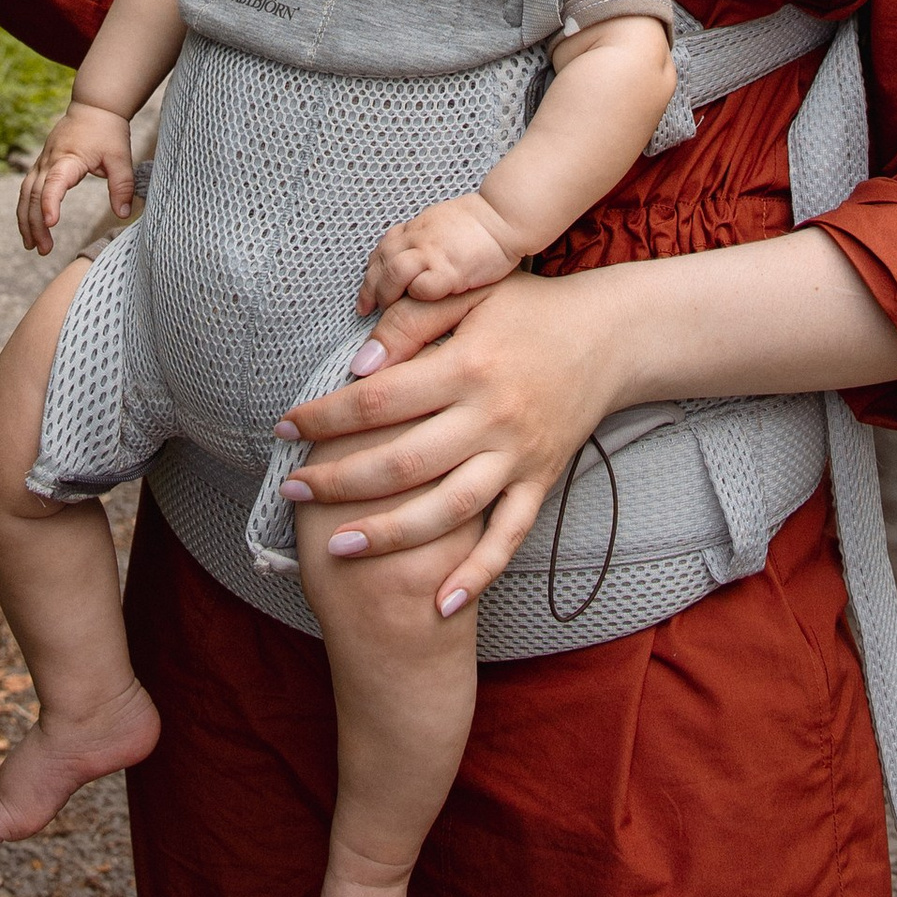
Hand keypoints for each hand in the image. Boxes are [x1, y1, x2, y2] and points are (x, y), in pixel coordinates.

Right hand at [16, 105, 137, 255]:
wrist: (94, 107)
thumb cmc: (108, 132)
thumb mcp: (121, 157)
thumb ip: (122, 185)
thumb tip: (124, 214)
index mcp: (68, 158)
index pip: (54, 182)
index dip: (50, 202)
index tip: (51, 223)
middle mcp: (49, 161)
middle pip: (33, 195)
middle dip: (36, 224)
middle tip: (44, 250)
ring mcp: (42, 163)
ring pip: (25, 194)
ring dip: (26, 221)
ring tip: (33, 246)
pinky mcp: (41, 165)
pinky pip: (27, 190)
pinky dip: (25, 210)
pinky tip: (30, 229)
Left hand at [279, 268, 617, 610]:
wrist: (610, 336)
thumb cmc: (529, 308)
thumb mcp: (472, 293)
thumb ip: (413, 320)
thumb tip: (359, 365)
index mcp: (468, 366)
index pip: (380, 399)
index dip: (326, 416)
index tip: (285, 428)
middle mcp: (492, 417)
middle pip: (404, 463)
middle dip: (340, 482)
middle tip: (292, 492)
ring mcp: (517, 456)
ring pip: (448, 510)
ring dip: (390, 535)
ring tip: (336, 546)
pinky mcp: (539, 482)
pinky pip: (507, 538)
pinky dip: (477, 575)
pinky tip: (440, 603)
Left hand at [360, 194, 521, 313]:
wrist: (505, 216)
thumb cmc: (480, 224)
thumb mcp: (441, 224)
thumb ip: (422, 239)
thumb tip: (409, 255)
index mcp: (416, 228)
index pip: (382, 250)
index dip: (371, 273)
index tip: (366, 294)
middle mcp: (418, 237)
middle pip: (382, 262)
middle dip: (370, 288)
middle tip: (367, 309)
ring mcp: (432, 251)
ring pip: (394, 272)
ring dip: (387, 294)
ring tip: (389, 312)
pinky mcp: (450, 268)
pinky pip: (423, 286)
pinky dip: (416, 295)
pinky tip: (420, 304)